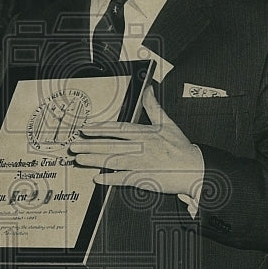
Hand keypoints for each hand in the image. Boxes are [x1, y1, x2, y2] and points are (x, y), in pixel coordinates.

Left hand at [70, 86, 203, 195]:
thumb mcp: (168, 123)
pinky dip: (110, 179)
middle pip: (110, 145)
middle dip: (90, 145)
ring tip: (79, 159)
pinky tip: (97, 178)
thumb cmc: (181, 148)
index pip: (117, 129)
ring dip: (95, 160)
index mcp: (145, 133)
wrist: (194, 168)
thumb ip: (153, 107)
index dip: (100, 129)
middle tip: (73, 146)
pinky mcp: (144, 178)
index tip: (85, 129)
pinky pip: (123, 179)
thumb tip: (148, 89)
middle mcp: (140, 147)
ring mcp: (141, 164)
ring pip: (113, 161)